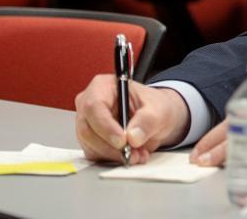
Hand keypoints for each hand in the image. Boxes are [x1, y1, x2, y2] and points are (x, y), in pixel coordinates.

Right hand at [74, 74, 189, 164]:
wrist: (156, 118)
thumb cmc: (154, 106)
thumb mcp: (158, 109)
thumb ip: (147, 121)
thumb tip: (132, 137)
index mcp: (103, 86)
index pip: (94, 106)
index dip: (105, 126)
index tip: (122, 140)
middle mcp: (90, 104)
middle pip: (88, 129)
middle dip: (111, 147)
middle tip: (133, 153)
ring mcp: (88, 123)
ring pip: (90, 145)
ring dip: (114, 155)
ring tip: (138, 154)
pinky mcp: (91, 141)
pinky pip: (95, 155)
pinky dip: (113, 159)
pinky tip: (131, 155)